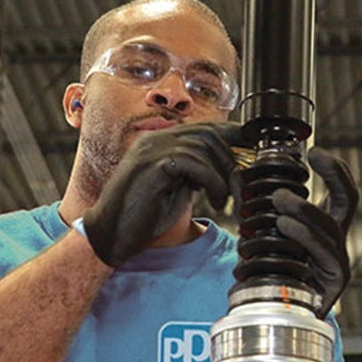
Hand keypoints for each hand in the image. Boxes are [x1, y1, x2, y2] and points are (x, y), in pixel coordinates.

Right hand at [83, 122, 251, 266]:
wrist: (110, 234)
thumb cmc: (142, 216)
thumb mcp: (177, 190)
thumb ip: (197, 174)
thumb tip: (228, 170)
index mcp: (160, 142)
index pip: (204, 127)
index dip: (232, 137)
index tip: (251, 154)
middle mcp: (155, 140)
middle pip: (208, 133)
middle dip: (231, 159)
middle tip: (239, 187)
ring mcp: (151, 150)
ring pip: (203, 146)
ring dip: (222, 174)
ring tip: (223, 198)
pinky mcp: (151, 165)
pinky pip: (192, 162)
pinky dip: (211, 180)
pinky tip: (212, 199)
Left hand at [233, 147, 358, 314]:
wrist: (269, 320)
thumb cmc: (269, 274)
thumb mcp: (263, 235)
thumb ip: (256, 207)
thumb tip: (237, 174)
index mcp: (324, 229)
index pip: (341, 193)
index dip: (335, 171)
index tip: (316, 151)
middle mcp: (336, 245)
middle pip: (347, 205)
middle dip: (332, 180)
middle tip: (298, 167)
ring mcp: (336, 266)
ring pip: (331, 230)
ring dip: (305, 211)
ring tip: (281, 201)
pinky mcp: (331, 286)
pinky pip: (324, 256)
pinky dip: (305, 236)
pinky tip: (286, 224)